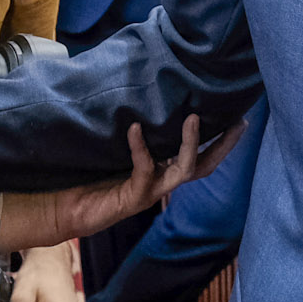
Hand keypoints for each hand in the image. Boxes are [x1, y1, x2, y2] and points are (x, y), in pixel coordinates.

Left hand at [0, 117, 246, 253]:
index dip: (222, 140)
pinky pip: (143, 171)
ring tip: (192, 117)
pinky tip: (135, 128)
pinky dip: (141, 148)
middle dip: (224, 145)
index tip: (240, 117)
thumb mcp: (113, 148)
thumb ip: (131, 131)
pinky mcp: (131, 199)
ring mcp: (149, 192)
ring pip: (183, 171)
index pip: (201, 156)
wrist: (62, 209)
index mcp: (162, 171)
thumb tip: (137, 93)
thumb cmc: (86, 176)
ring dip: (190, 144)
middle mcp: (161, 183)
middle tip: (239, 122)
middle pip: (204, 166)